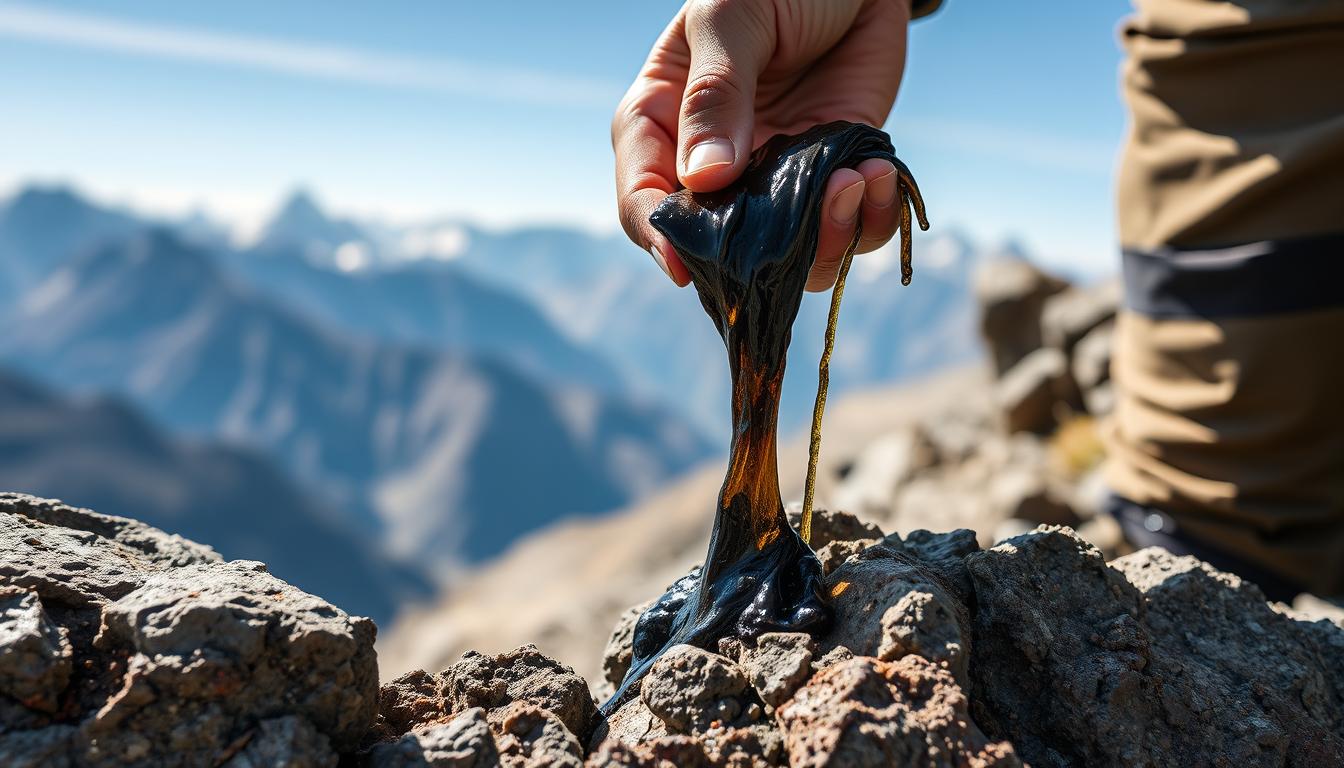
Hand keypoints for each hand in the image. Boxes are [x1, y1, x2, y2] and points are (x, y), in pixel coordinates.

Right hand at [613, 0, 912, 289]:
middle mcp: (713, 168)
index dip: (660, 238)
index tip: (686, 266)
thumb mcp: (732, 18)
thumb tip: (705, 178)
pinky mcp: (831, 179)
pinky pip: (847, 230)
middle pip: (716, 247)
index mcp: (662, 124)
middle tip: (808, 217)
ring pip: (786, 256)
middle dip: (758, 255)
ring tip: (853, 182)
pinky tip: (876, 175)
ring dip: (824, 241)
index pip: (644, 198)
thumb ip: (716, 93)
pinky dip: (867, 220)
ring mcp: (773, 180)